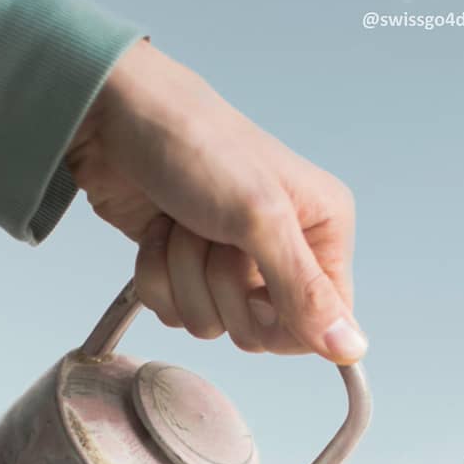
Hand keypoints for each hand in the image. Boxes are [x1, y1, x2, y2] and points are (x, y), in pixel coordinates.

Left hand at [66, 40, 365, 363]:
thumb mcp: (261, 218)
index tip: (257, 292)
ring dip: (185, 277)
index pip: (323, 323)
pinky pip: (175, 314)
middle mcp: (285, 253)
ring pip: (213, 325)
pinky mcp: (188, 271)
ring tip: (183, 224)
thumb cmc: (195, 144)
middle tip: (214, 237)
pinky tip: (160, 233)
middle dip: (223, 289)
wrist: (113, 115)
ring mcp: (234, 264)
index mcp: (322, 233)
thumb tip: (350, 348)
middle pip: (262, 331)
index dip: (284, 322)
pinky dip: (158, 277)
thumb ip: (305, 290)